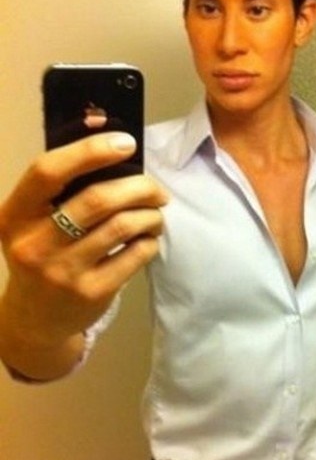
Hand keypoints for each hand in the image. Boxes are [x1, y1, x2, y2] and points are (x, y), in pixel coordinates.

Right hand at [0, 132, 167, 376]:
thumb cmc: (42, 255)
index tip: (125, 143)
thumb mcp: (33, 223)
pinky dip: (149, 241)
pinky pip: (134, 255)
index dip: (89, 152)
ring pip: (121, 227)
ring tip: (156, 213)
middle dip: (139, 187)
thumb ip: (63, 188)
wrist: (37, 319)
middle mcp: (34, 244)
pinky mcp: (92, 293)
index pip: (47, 171)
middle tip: (156, 190)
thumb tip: (113, 140)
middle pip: (97, 200)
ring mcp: (63, 272)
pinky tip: (148, 238)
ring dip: (150, 214)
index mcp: (15, 215)